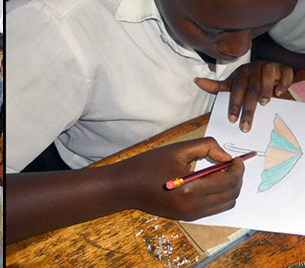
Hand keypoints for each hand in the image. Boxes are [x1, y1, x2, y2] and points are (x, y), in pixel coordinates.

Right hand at [126, 137, 243, 220]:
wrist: (126, 186)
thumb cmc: (149, 165)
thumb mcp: (177, 149)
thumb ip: (206, 147)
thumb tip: (227, 157)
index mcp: (191, 188)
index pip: (228, 180)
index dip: (238, 169)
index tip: (238, 159)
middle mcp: (193, 206)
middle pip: (231, 193)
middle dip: (237, 178)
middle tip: (233, 165)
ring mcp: (191, 214)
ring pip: (226, 204)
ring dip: (231, 188)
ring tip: (224, 173)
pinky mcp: (188, 217)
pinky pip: (214, 209)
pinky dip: (220, 196)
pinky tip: (212, 183)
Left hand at [195, 61, 292, 131]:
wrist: (270, 74)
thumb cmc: (248, 82)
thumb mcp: (232, 85)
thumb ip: (216, 86)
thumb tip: (196, 81)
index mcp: (240, 73)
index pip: (236, 90)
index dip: (234, 105)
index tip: (232, 120)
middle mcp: (253, 68)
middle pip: (250, 89)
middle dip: (248, 109)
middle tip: (246, 125)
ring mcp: (268, 66)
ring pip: (266, 79)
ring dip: (265, 91)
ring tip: (264, 103)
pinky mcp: (282, 68)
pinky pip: (284, 74)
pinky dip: (282, 83)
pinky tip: (279, 93)